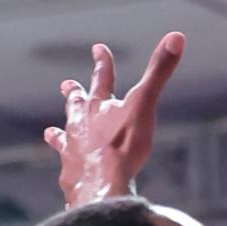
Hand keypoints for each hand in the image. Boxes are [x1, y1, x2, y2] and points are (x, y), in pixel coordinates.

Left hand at [48, 33, 184, 208]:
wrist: (102, 185)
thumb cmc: (123, 147)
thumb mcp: (144, 105)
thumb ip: (159, 73)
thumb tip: (175, 39)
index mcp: (98, 107)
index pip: (101, 78)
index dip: (102, 63)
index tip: (98, 50)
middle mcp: (79, 124)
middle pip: (75, 105)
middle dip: (74, 95)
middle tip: (68, 86)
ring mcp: (72, 149)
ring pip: (63, 135)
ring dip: (60, 132)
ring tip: (51, 132)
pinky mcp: (71, 173)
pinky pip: (67, 168)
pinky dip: (67, 166)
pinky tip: (66, 170)